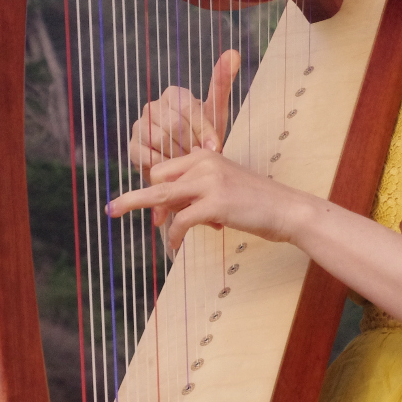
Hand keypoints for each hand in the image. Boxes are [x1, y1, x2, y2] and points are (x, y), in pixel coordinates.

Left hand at [106, 148, 312, 251]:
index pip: (167, 169)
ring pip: (161, 195)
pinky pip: (182, 220)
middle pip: (158, 178)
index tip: (155, 212)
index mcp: (206, 156)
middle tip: (130, 215)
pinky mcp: (216, 204)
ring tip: (113, 212)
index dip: (155, 190)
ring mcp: (210, 182)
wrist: (287, 210)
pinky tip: (176, 245)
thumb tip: (173, 211)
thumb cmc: (258, 203)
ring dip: (135, 204)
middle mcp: (205, 163)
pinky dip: (174, 235)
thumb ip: (200, 192)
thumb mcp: (226, 188)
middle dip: (142, 199)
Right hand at [128, 50, 240, 179]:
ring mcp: (140, 126)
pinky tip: (175, 169)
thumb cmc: (204, 136)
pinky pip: (147, 156)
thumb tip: (234, 52)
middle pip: (174, 125)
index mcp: (173, 94)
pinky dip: (165, 165)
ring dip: (179, 156)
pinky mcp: (132, 147)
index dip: (203, 130)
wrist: (189, 165)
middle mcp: (153, 106)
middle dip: (192, 145)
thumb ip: (222, 82)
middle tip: (202, 157)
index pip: (188, 108)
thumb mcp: (216, 111)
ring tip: (190, 163)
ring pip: (160, 140)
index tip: (216, 146)